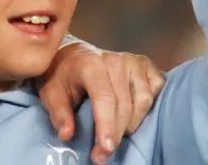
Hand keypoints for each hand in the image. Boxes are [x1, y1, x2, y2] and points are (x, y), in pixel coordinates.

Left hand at [38, 43, 165, 164]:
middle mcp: (114, 59)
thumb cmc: (62, 76)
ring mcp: (132, 60)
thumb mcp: (51, 92)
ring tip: (117, 132)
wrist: (73, 55)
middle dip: (116, 133)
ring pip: (143, 100)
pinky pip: (156, 88)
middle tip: (105, 152)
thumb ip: (59, 113)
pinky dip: (148, 106)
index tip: (105, 149)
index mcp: (90, 64)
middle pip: (124, 105)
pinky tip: (135, 114)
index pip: (104, 99)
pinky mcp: (145, 63)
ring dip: (133, 122)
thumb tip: (67, 134)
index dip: (107, 126)